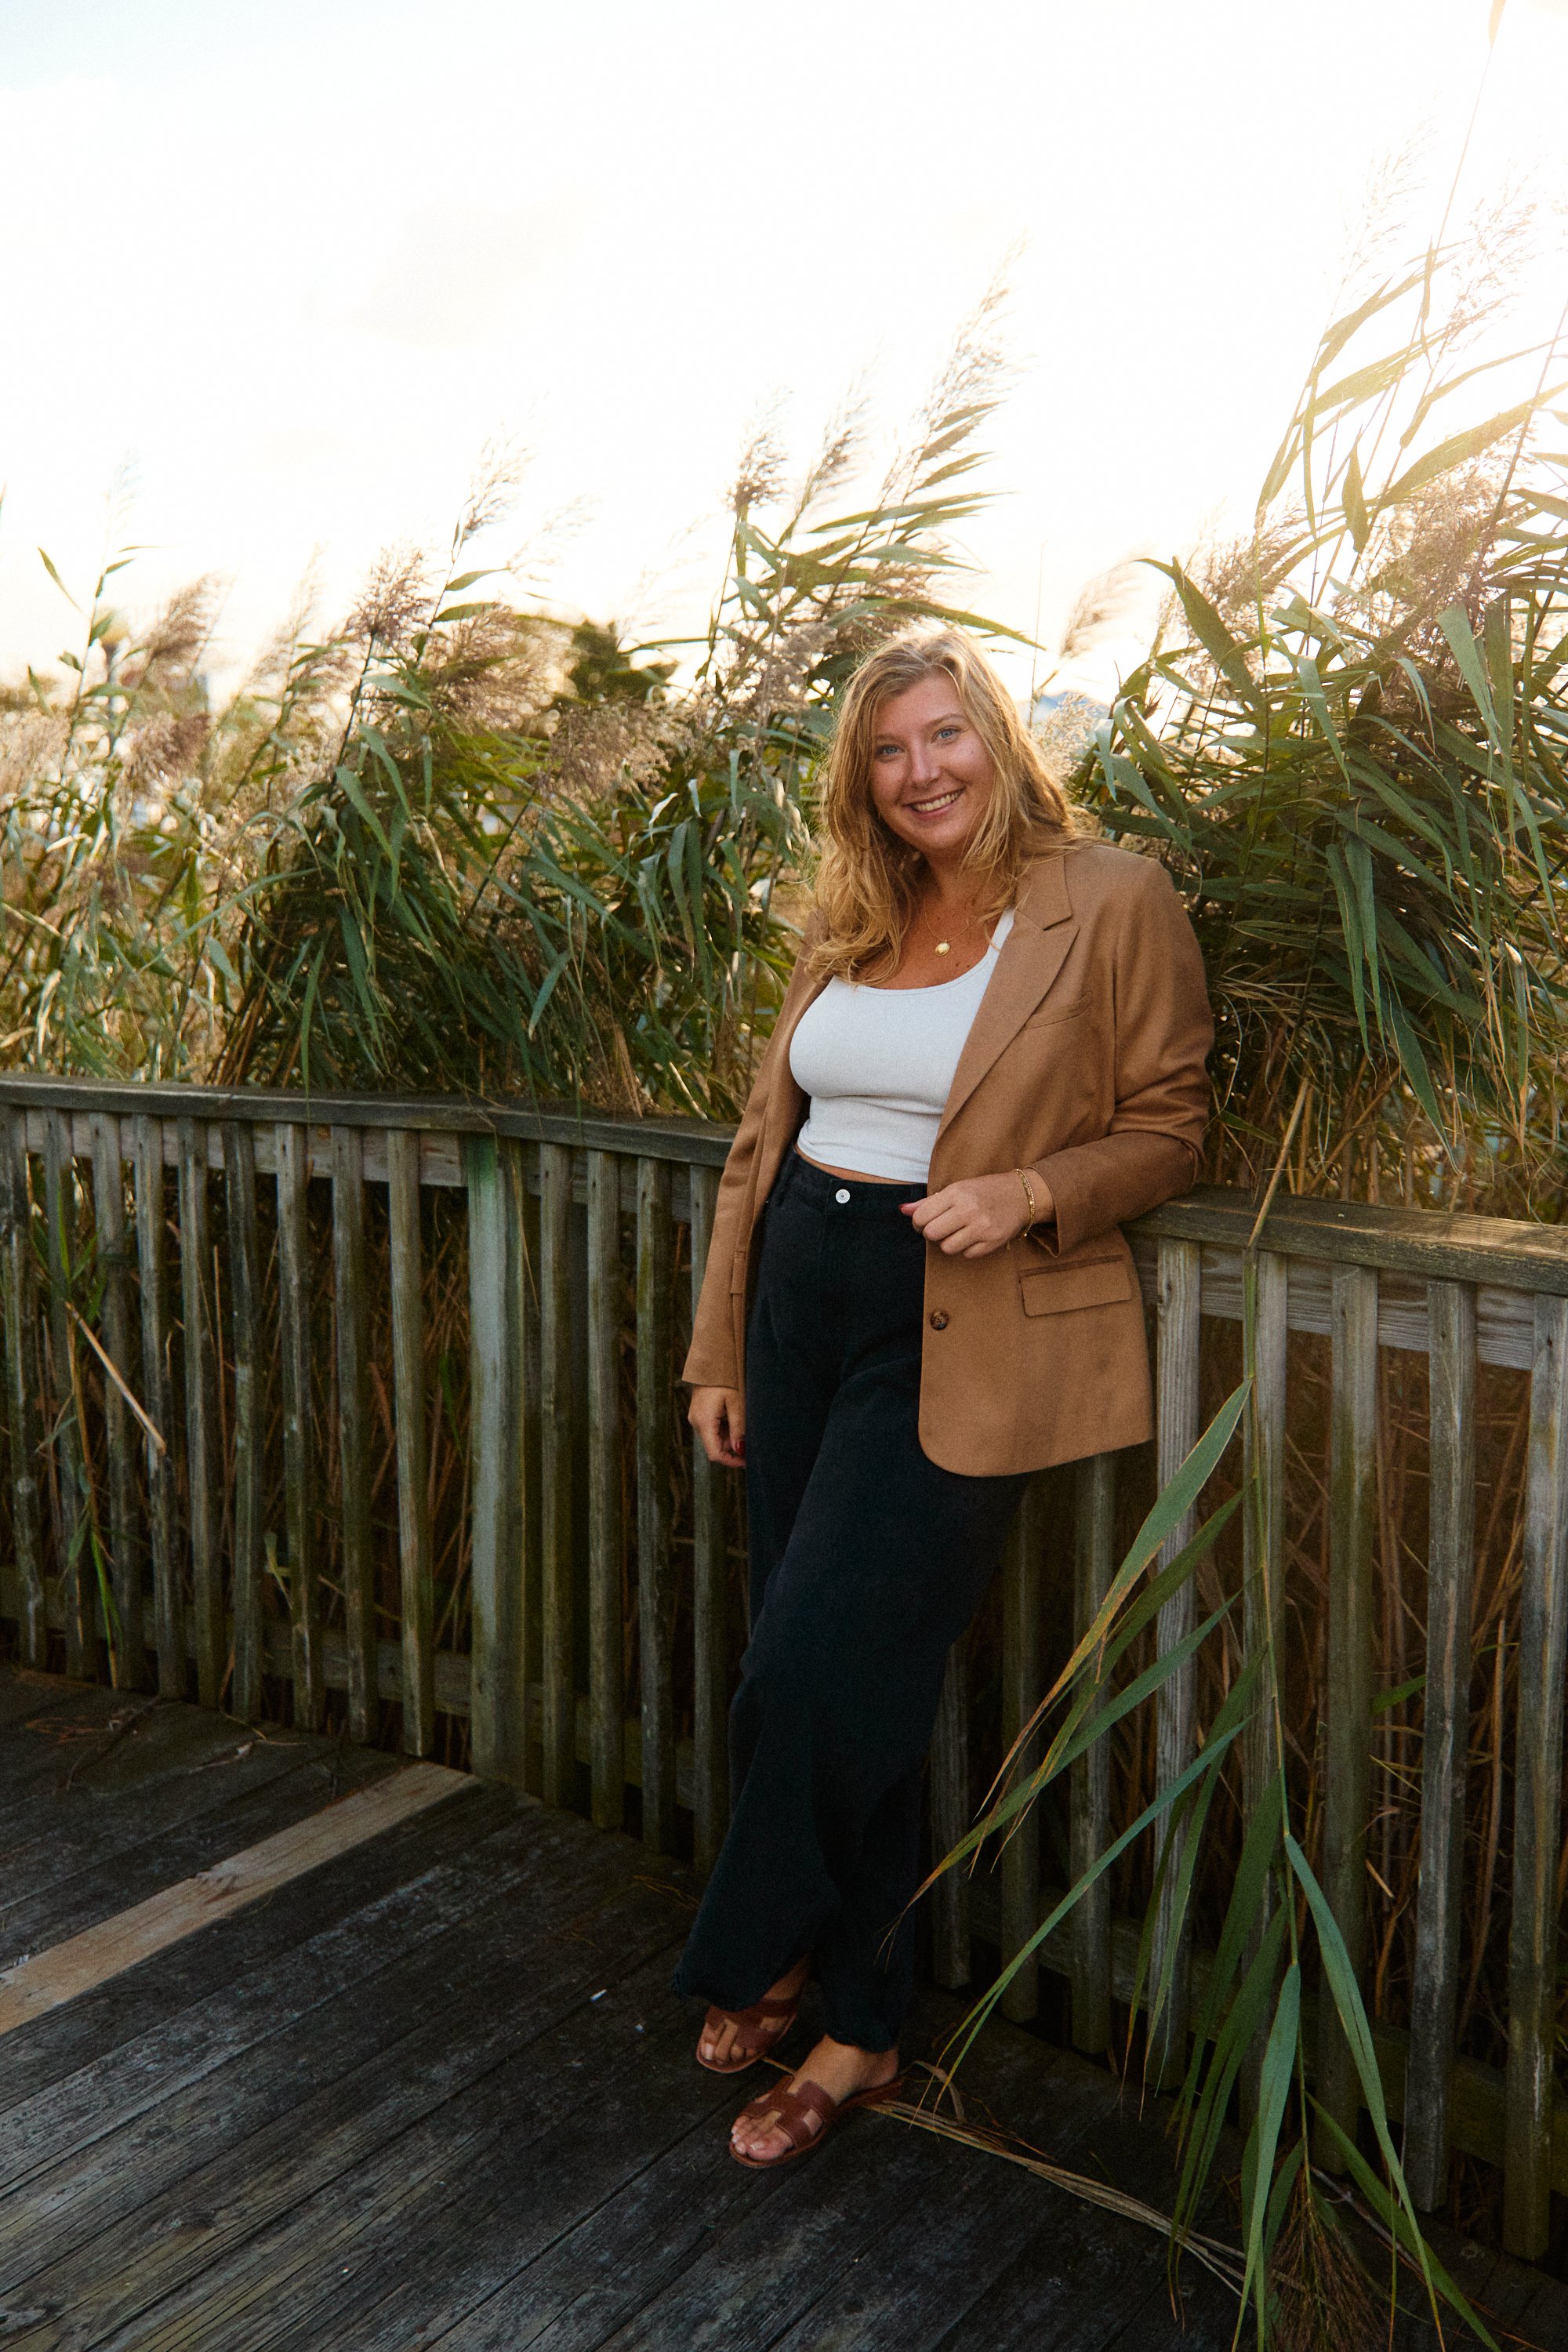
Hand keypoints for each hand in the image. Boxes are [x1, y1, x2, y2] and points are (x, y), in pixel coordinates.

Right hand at [689, 1385, 745, 1466]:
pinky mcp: (698, 1414)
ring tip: (738, 1415)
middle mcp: (696, 1422)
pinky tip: (731, 1413)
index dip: (731, 1461)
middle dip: (733, 1444)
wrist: (711, 1361)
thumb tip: (740, 1450)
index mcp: (704, 1421)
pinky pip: (711, 1428)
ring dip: (729, 1434)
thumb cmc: (725, 1379)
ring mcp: (696, 1418)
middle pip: (715, 1446)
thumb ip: (738, 1428)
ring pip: (714, 1437)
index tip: (746, 1462)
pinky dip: (723, 1427)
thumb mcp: (736, 1403)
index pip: (715, 1453)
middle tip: (748, 1432)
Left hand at [901, 1170, 1053, 1258]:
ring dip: (948, 1242)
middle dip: (932, 1234)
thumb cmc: (985, 1191)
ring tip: (958, 1232)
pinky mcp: (992, 1242)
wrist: (1022, 1195)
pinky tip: (973, 1237)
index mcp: (957, 1193)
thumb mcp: (957, 1189)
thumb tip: (903, 1210)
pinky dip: (966, 1249)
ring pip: (947, 1248)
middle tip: (941, 1228)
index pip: (921, 1217)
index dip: (918, 1223)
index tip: (924, 1222)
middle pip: (931, 1234)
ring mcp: (982, 1228)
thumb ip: (929, 1202)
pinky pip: (966, 1255)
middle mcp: (969, 1210)